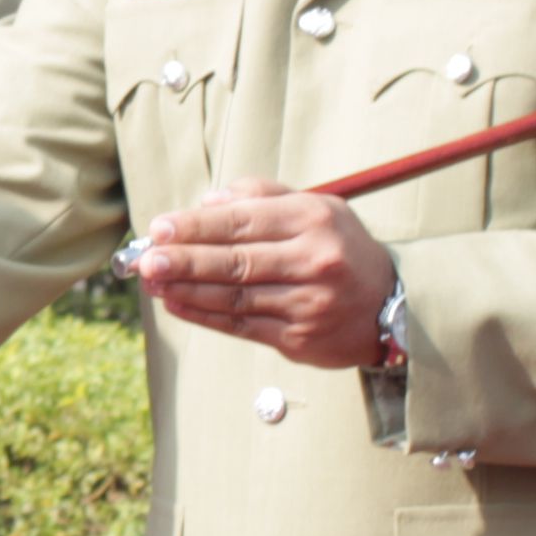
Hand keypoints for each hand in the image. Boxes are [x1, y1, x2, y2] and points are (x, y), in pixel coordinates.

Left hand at [129, 181, 398, 367]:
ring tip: (151, 283)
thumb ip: (261, 197)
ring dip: (186, 290)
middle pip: (235, 261)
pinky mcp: (299, 338)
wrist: (390, 305)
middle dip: (183, 260)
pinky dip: (204, 315)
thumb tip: (206, 203)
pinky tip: (176, 304)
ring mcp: (307, 303)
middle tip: (145, 260)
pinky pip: (241, 325)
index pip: (243, 222)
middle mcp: (313, 261)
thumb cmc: (340, 248)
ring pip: (234, 296)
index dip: (196, 227)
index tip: (158, 228)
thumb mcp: (316, 207)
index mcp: (314, 219)